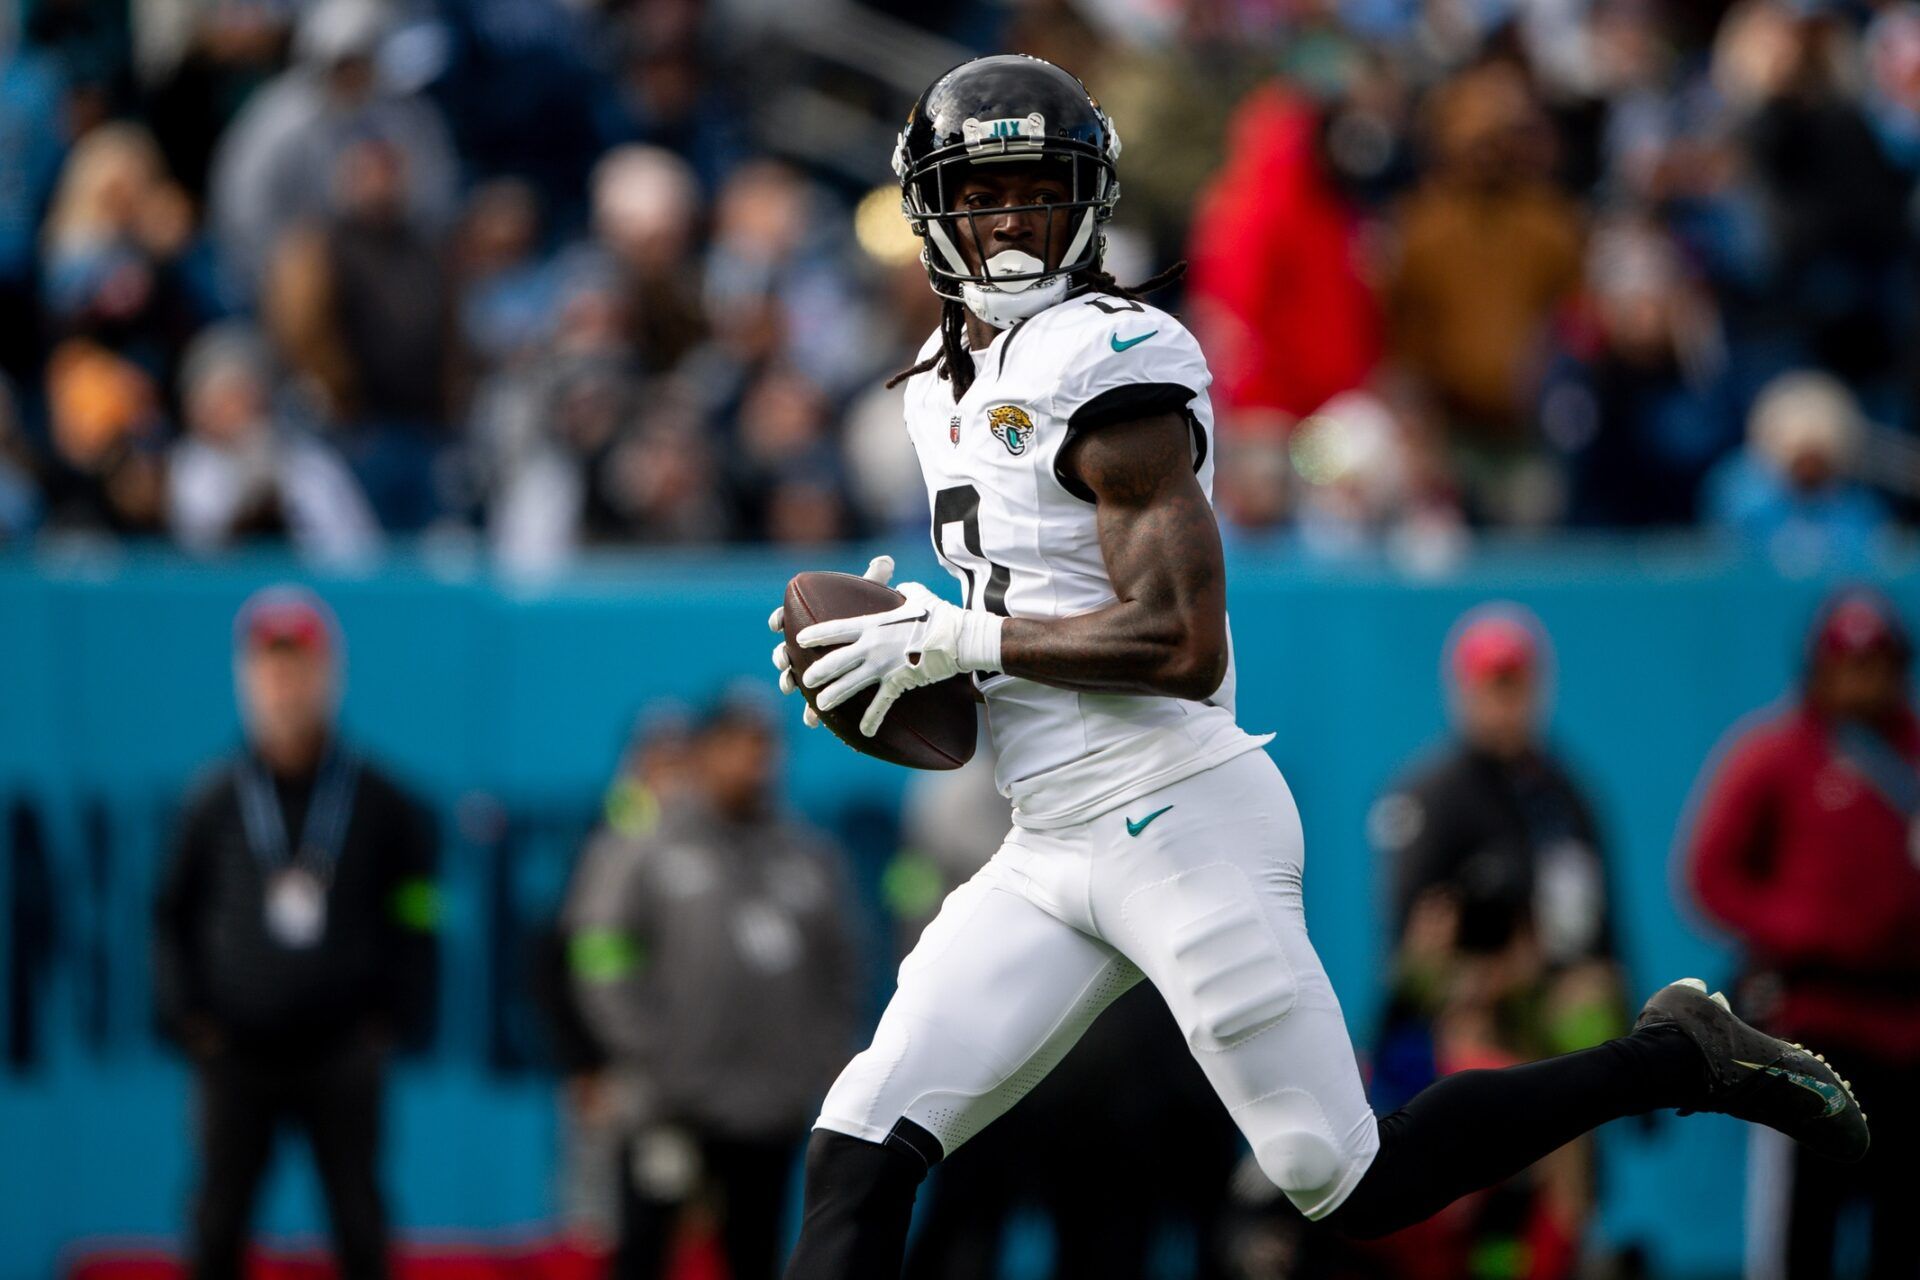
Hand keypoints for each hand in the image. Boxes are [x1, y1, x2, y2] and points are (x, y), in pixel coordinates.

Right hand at [769, 555, 894, 727]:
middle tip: (784, 660)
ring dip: (788, 682)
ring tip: (790, 687)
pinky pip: (813, 704)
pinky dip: (810, 713)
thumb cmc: (876, 621)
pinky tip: (812, 721)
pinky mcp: (827, 691)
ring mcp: (815, 670)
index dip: (780, 618)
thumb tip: (884, 560)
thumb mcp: (877, 600)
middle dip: (781, 655)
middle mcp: (809, 648)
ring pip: (793, 677)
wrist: (888, 652)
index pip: (790, 616)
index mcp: (817, 622)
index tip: (777, 623)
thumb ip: (877, 579)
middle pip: (786, 650)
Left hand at [798, 583, 1002, 736]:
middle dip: (816, 673)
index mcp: (873, 624)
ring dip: (833, 697)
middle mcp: (872, 646)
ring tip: (819, 707)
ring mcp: (883, 666)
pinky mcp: (898, 683)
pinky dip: (872, 719)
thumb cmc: (939, 614)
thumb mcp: (916, 596)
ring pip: (850, 685)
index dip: (816, 635)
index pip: (837, 629)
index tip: (799, 640)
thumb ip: (902, 592)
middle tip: (803, 681)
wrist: (958, 638)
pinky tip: (864, 732)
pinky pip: (881, 704)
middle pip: (835, 661)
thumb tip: (902, 586)